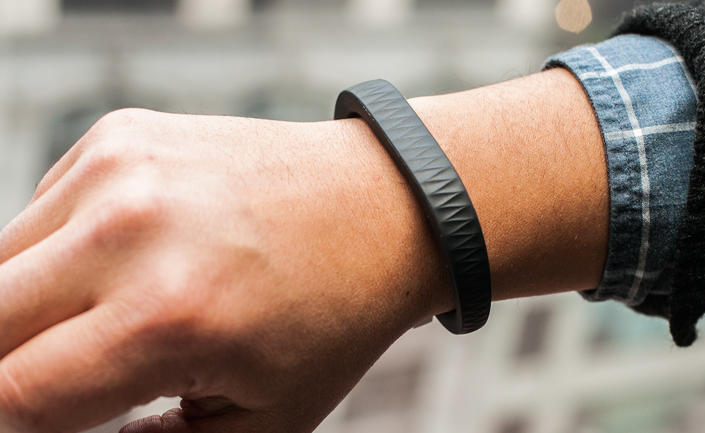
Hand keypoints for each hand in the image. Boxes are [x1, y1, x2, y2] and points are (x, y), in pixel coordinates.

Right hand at [0, 108, 444, 431]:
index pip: (13, 396)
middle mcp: (130, 231)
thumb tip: (55, 428)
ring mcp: (119, 168)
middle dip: (10, 365)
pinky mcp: (119, 133)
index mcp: (167, 318)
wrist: (379, 208)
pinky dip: (60, 251)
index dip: (15, 421)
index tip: (43, 417)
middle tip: (70, 376)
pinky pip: (41, 210)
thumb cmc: (333, 317)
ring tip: (105, 319)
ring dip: (27, 308)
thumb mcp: (258, 423)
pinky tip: (127, 259)